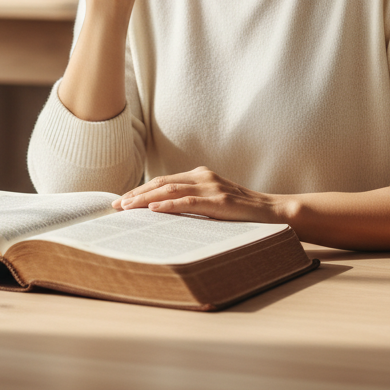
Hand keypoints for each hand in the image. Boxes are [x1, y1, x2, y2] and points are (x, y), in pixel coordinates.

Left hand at [112, 167, 278, 222]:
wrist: (273, 213)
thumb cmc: (241, 212)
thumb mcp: (213, 203)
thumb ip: (192, 203)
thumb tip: (162, 214)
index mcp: (199, 175)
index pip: (162, 181)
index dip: (140, 189)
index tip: (122, 200)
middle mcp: (202, 176)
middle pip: (161, 183)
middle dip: (136, 194)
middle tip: (116, 205)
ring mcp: (211, 187)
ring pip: (170, 190)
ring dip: (146, 199)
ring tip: (128, 207)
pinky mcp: (219, 201)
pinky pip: (189, 202)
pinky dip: (169, 205)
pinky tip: (154, 210)